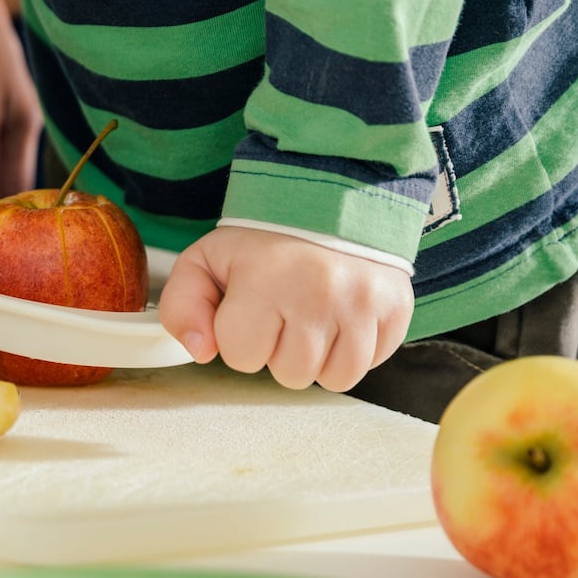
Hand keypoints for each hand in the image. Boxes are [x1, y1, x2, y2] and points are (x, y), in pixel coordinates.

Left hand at [158, 227, 413, 391]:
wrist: (329, 198)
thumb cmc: (262, 239)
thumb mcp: (205, 260)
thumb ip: (182, 306)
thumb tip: (201, 351)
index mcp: (264, 279)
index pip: (241, 357)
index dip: (238, 338)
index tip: (247, 309)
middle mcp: (317, 293)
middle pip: (289, 374)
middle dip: (278, 349)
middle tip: (281, 310)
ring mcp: (362, 302)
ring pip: (332, 378)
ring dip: (316, 357)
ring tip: (309, 318)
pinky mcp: (395, 308)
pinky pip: (369, 364)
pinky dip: (351, 351)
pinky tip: (338, 319)